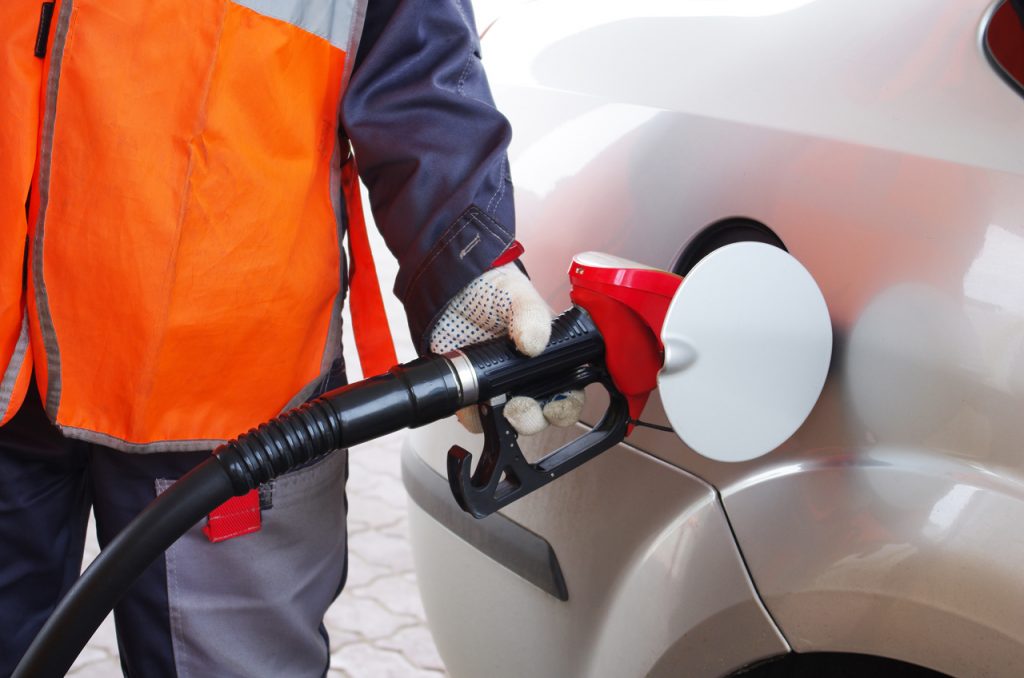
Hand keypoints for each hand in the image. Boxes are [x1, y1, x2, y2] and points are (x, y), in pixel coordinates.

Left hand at [430, 263, 583, 433]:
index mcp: (550, 356)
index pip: (570, 390)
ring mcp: (499, 386)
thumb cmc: (492, 289)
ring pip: (512, 422)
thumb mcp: (517, 293)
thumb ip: (531, 314)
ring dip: (509, 422)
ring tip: (501, 406)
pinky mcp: (472, 392)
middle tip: (522, 406)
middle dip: (536, 417)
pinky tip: (474, 402)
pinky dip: (476, 417)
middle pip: (543, 413)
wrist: (449, 290)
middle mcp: (528, 376)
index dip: (567, 404)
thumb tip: (534, 344)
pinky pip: (477, 418)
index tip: (557, 403)